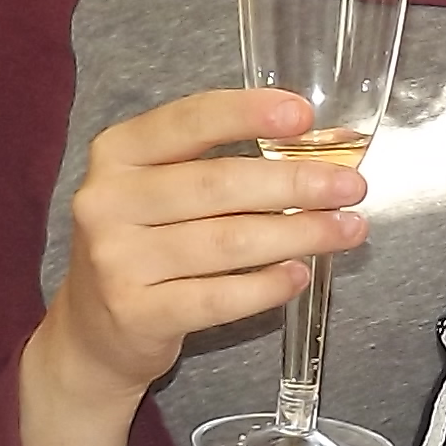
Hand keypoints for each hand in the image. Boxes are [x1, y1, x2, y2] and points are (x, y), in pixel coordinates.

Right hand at [33, 84, 366, 400]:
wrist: (94, 331)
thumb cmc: (145, 246)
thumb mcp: (158, 191)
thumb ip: (216, 165)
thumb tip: (313, 154)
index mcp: (118, 154)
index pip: (187, 121)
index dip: (247, 114)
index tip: (303, 116)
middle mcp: (108, 201)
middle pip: (218, 184)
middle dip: (295, 183)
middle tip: (350, 187)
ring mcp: (117, 259)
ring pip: (227, 242)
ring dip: (298, 233)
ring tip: (347, 230)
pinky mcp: (137, 312)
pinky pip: (219, 297)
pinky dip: (269, 286)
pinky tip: (300, 275)